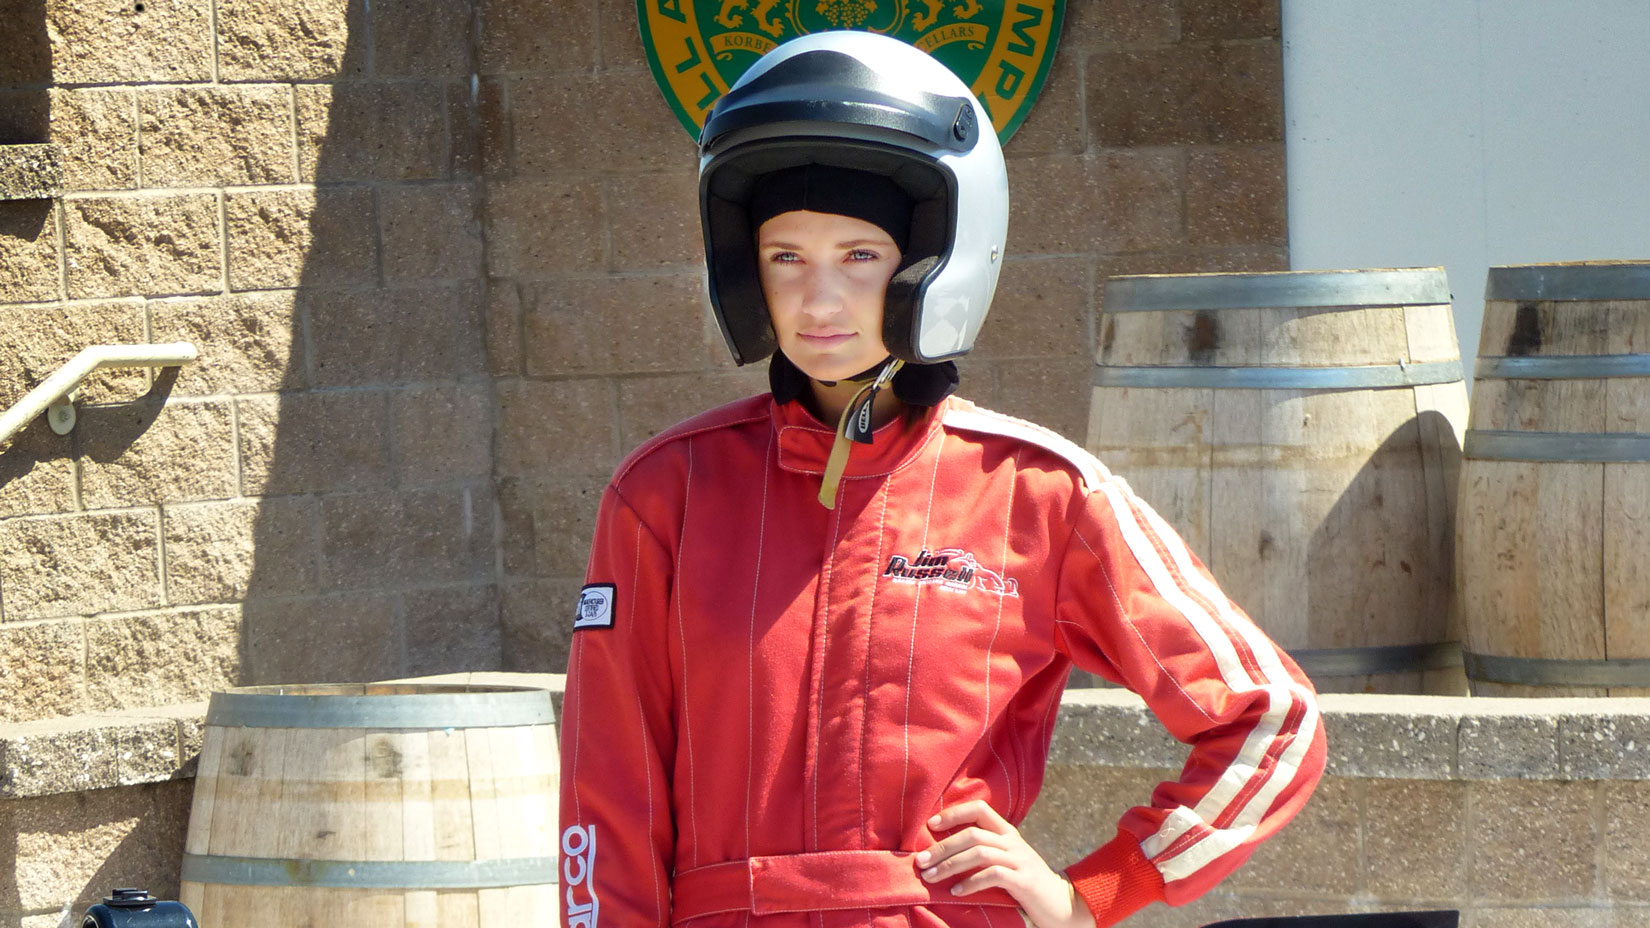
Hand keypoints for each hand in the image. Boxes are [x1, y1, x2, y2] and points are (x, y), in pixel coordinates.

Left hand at [914, 800, 1096, 927]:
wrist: (1062, 903)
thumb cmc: (1026, 882)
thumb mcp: (1006, 859)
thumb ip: (985, 850)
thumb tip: (944, 850)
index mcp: (1007, 832)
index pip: (979, 808)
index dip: (954, 813)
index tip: (931, 825)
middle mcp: (1012, 842)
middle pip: (972, 834)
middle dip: (942, 847)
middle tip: (920, 861)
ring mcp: (1019, 860)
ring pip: (979, 852)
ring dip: (950, 865)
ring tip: (931, 876)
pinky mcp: (1023, 881)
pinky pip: (992, 875)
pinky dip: (970, 882)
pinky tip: (956, 892)